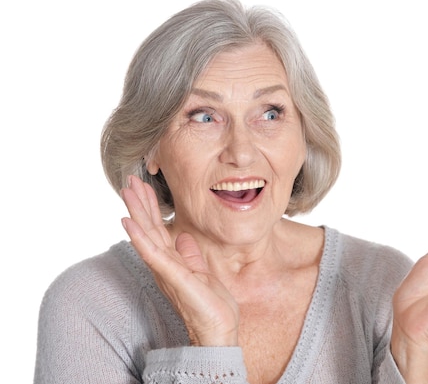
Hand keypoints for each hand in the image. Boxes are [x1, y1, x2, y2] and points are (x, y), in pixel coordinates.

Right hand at [120, 175, 238, 345]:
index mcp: (171, 261)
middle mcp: (164, 264)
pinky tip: (129, 222)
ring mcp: (166, 270)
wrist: (219, 330)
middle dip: (140, 202)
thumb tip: (184, 238)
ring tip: (127, 191)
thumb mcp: (202, 273)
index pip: (157, 229)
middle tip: (130, 179)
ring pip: (147, 235)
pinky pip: (153, 254)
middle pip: (148, 228)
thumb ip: (190, 256)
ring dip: (136, 211)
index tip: (144, 186)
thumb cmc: (211, 305)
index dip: (150, 208)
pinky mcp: (172, 277)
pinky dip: (140, 237)